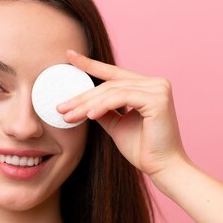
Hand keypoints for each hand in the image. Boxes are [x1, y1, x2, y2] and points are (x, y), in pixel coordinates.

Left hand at [57, 49, 190, 177]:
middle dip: (81, 97)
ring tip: (68, 115)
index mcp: (147, 86)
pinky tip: (89, 115)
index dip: (90, 64)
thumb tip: (83, 101)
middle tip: (60, 107)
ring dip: (87, 104)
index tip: (69, 55)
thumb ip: (103, 109)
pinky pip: (122, 98)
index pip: (113, 73)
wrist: (163, 167)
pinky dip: (102, 106)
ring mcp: (158, 88)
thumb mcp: (116, 124)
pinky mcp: (158, 99)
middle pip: (109, 84)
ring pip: (112, 91)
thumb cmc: (143, 148)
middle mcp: (155, 82)